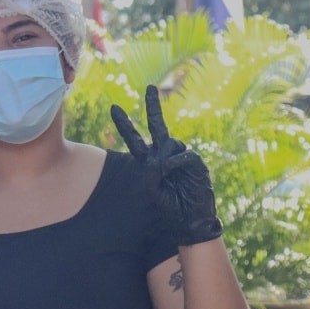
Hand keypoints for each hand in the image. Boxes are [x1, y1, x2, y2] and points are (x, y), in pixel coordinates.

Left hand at [110, 85, 222, 244]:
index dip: (125, 124)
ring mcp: (180, 157)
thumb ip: (150, 174)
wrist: (191, 220)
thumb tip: (160, 159)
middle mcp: (164, 156)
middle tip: (150, 87)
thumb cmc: (170, 209)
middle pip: (157, 126)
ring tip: (168, 177)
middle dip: (153, 106)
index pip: (135, 140)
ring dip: (165, 159)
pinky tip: (174, 172)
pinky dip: (176, 164)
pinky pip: (183, 156)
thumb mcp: (152, 191)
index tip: (114, 107)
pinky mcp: (195, 162)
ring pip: (170, 144)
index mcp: (150, 162)